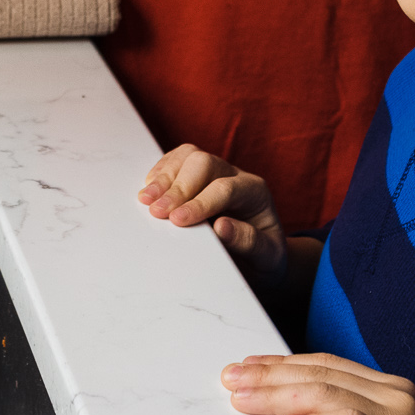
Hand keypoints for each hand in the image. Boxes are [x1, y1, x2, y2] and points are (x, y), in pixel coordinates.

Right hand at [139, 144, 288, 291]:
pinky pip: (178, 159)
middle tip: (157, 211)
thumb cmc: (264, 258)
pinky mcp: (196, 175)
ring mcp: (215, 171)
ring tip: (146, 199)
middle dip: (178, 187)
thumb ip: (250, 242)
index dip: (199, 202)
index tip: (177, 220)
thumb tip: (222, 227)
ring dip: (164, 176)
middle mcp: (235, 176)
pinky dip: (161, 171)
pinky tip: (150, 189)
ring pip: (189, 156)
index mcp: (255, 193)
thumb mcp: (268, 258)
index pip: (225, 188)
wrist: (262, 257)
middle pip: (204, 163)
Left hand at [223, 354, 414, 414]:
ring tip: (245, 400)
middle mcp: (400, 397)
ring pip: (329, 393)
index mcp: (391, 390)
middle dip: (270, 375)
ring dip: (278, 394)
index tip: (246, 367)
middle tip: (232, 379)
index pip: (327, 365)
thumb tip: (278, 402)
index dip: (282, 363)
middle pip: (322, 374)